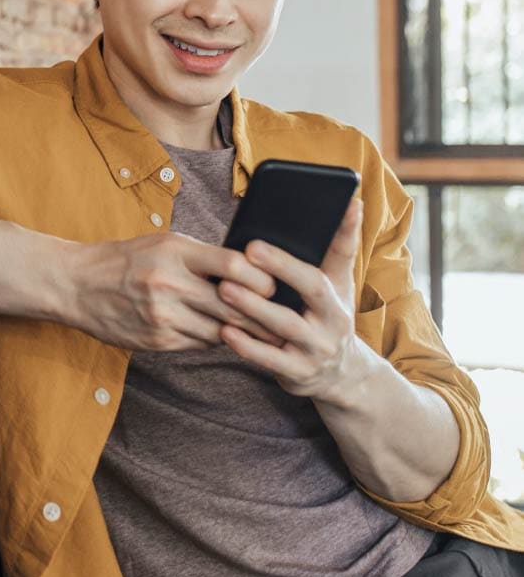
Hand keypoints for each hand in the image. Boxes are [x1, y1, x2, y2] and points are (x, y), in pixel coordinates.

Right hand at [62, 232, 278, 351]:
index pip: (233, 265)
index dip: (261, 278)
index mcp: (175, 251)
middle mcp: (169, 283)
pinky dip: (213, 338)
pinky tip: (217, 331)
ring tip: (256, 328)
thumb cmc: (127, 259)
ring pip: (220, 330)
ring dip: (239, 330)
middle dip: (261, 313)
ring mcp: (162, 316)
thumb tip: (250, 268)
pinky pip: (199, 344)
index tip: (273, 284)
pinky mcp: (156, 341)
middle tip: (281, 317)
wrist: (78, 285)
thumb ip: (203, 256)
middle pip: (233, 304)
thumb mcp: (164, 243)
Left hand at [216, 198, 366, 401]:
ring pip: (282, 331)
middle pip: (302, 301)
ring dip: (253, 310)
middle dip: (274, 277)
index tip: (256, 242)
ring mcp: (314, 353)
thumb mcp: (340, 282)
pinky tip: (225, 330)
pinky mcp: (296, 375)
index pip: (316, 276)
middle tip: (243, 254)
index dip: (288, 261)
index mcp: (336, 300)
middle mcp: (329, 328)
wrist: (343, 373)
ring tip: (224, 290)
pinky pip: (269, 361)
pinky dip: (247, 347)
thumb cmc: (330, 314)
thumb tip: (352, 201)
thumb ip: (341, 244)